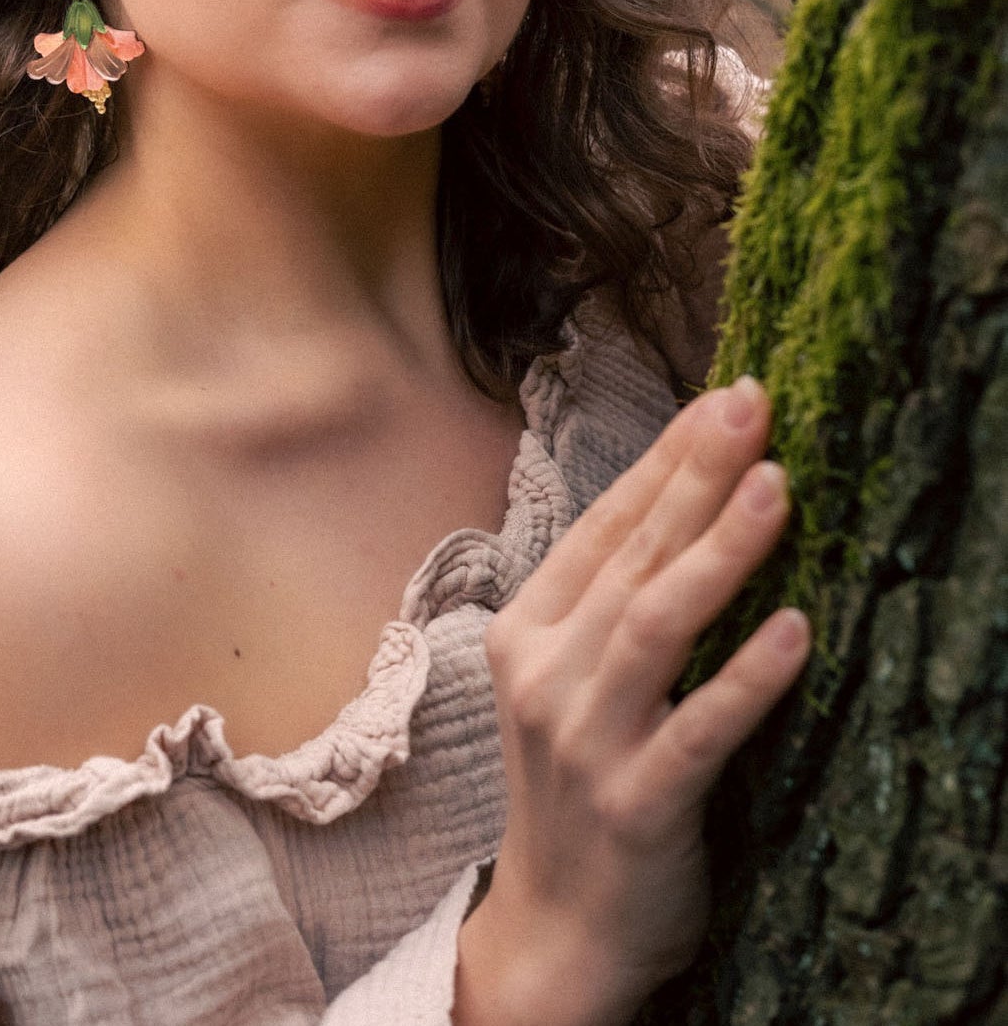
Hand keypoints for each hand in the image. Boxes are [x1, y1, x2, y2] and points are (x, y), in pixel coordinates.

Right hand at [453, 377, 809, 1025]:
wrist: (557, 926)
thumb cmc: (579, 783)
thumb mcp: (571, 678)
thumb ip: (614, 598)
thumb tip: (694, 495)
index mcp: (528, 629)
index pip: (605, 524)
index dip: (666, 459)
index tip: (722, 398)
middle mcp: (548, 673)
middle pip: (634, 557)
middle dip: (697, 475)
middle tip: (752, 406)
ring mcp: (587, 740)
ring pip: (658, 625)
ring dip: (721, 551)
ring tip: (776, 488)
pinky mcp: (638, 803)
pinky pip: (701, 730)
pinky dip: (749, 678)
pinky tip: (796, 631)